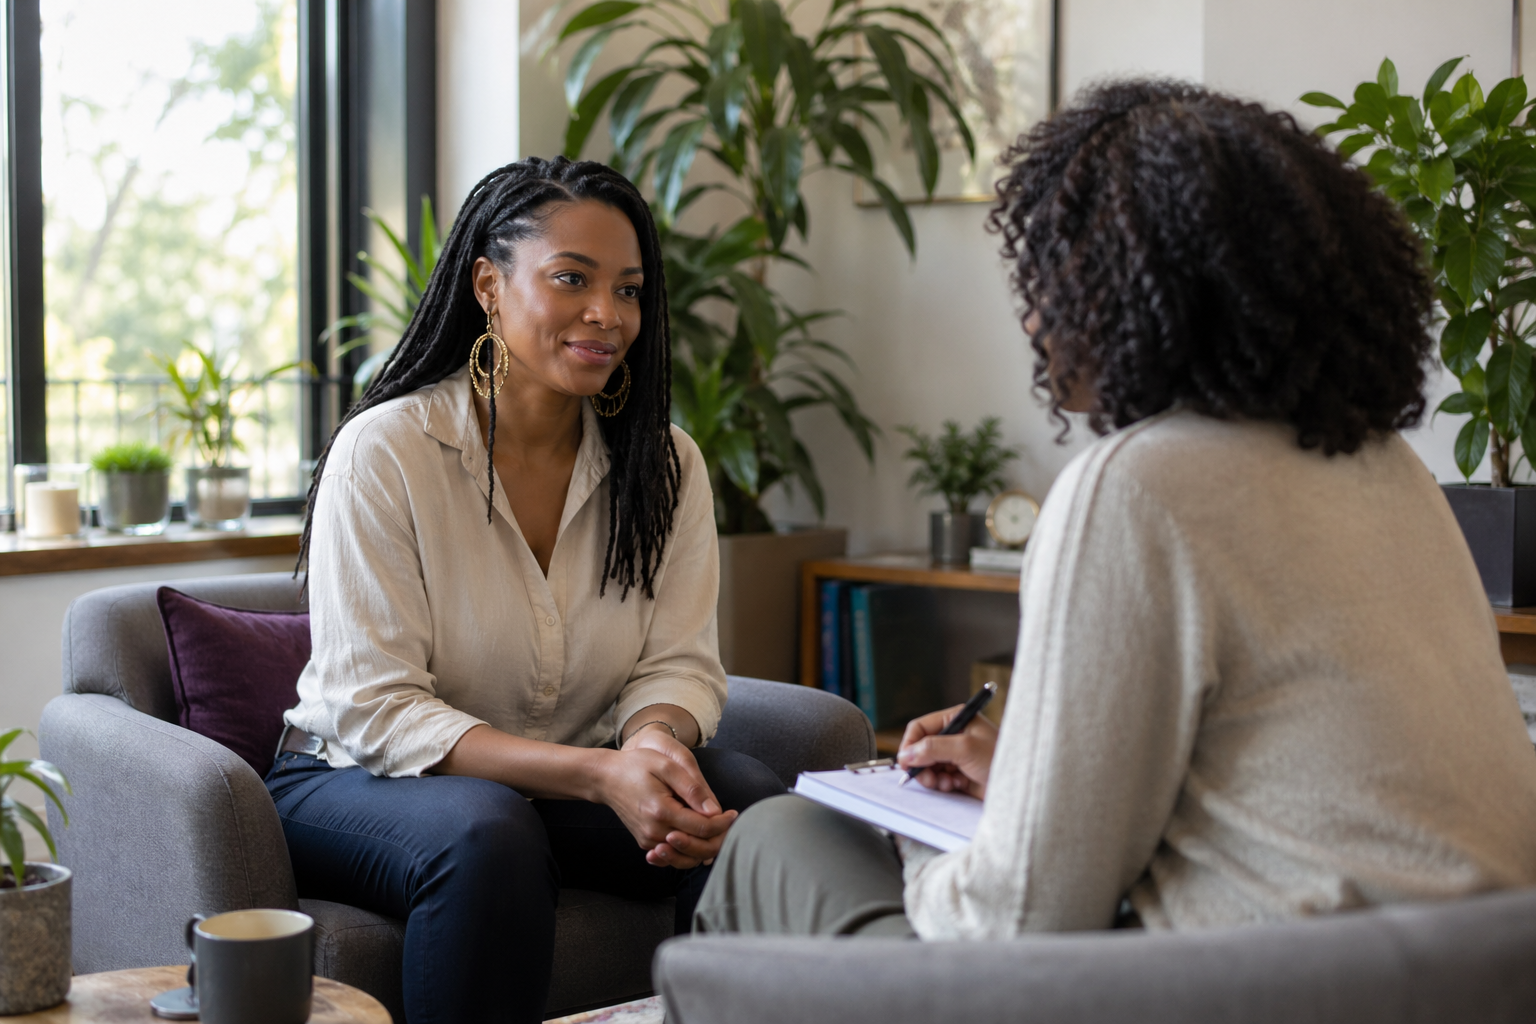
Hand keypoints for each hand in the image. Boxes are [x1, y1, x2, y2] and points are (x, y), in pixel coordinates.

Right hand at [600, 725, 736, 868]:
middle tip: (728, 823)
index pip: (702, 828)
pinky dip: (689, 851)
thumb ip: (692, 788)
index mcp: (661, 812)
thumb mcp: (667, 766)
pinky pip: (673, 856)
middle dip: (718, 838)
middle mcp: (654, 832)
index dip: (722, 823)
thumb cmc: (637, 766)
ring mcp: (648, 841)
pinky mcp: (645, 843)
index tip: (733, 813)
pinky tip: (698, 838)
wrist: (606, 778)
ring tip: (716, 830)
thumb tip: (714, 811)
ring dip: (705, 847)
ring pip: (686, 857)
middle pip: (697, 848)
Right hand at [895, 704, 998, 798]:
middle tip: (927, 778)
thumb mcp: (966, 748)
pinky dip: (942, 784)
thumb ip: (933, 748)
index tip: (905, 762)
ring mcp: (956, 755)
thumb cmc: (1001, 758)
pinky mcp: (959, 773)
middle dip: (922, 764)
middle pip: (921, 749)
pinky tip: (956, 785)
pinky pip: (938, 778)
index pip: (920, 727)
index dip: (910, 744)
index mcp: (957, 719)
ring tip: (947, 783)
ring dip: (933, 777)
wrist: (1020, 786)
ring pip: (928, 766)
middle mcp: (954, 735)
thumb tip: (907, 754)